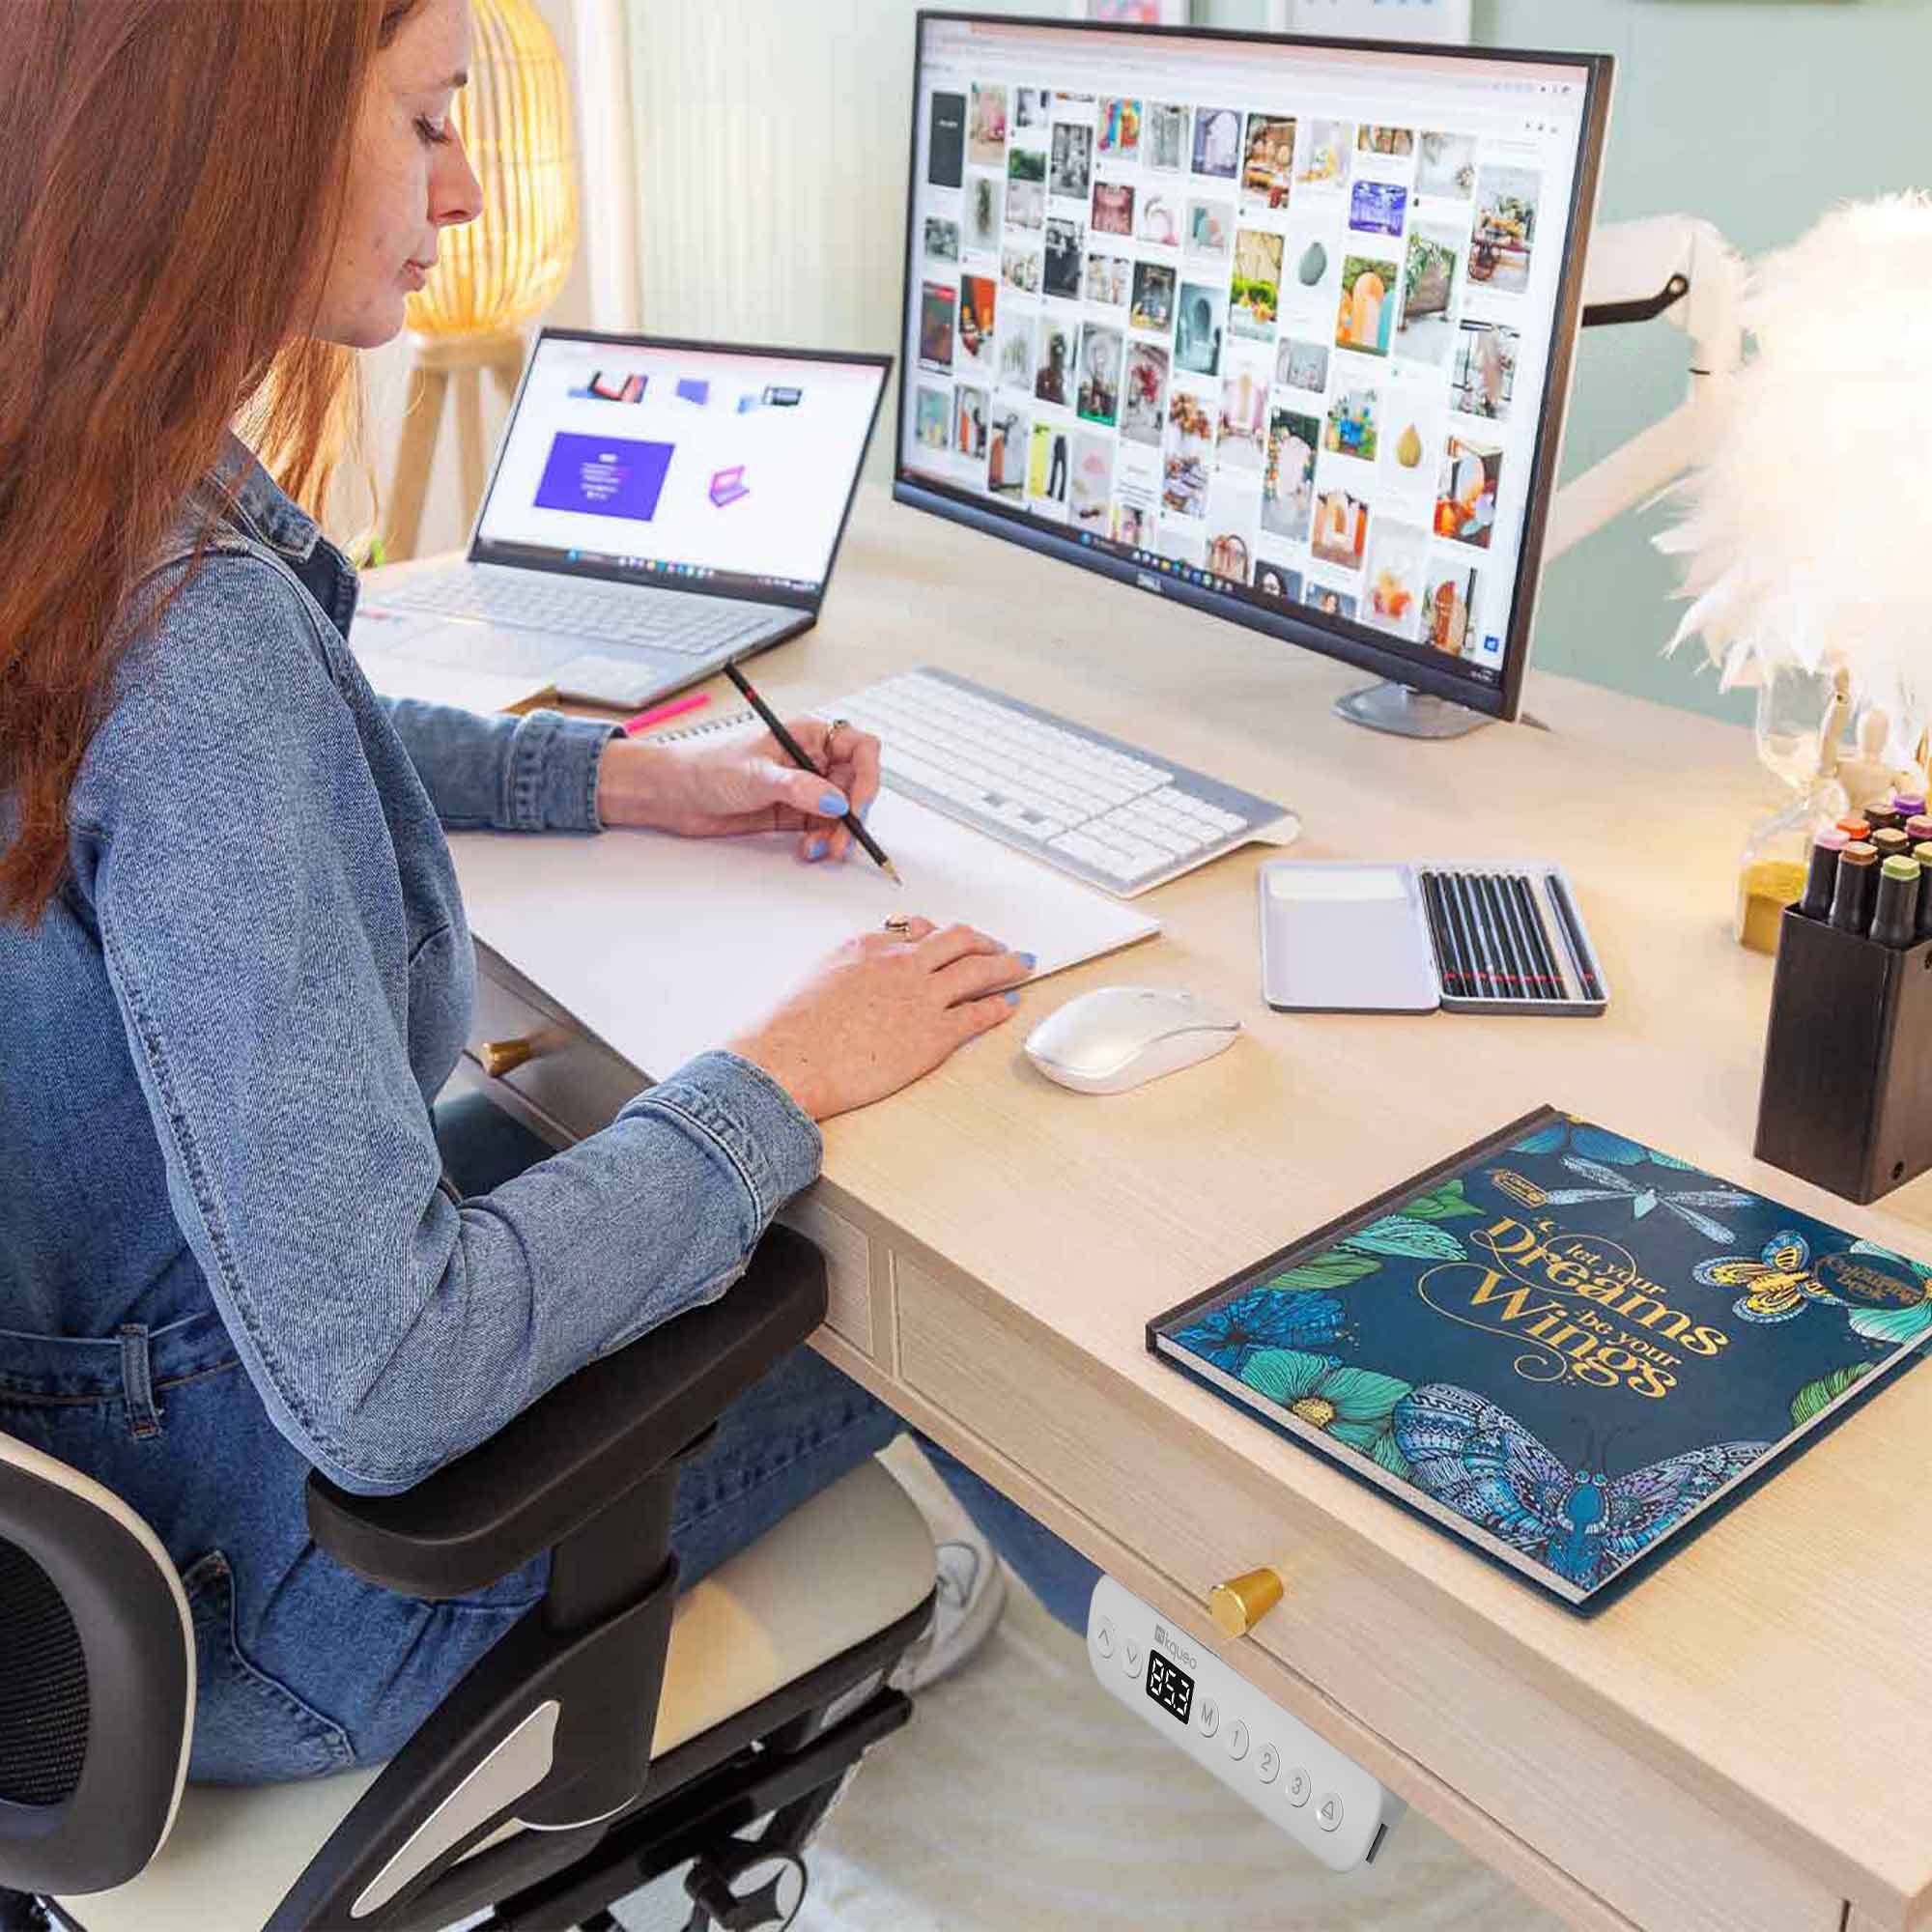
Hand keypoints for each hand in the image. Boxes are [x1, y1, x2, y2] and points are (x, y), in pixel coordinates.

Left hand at [597, 717, 882, 862]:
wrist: (676, 795)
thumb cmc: (708, 768)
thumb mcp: (756, 775)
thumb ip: (799, 788)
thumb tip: (837, 802)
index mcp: (808, 735)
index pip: (860, 748)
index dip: (867, 776)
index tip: (856, 805)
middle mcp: (813, 759)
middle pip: (857, 785)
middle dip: (853, 815)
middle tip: (842, 840)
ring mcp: (806, 788)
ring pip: (843, 812)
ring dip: (838, 834)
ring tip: (818, 849)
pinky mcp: (795, 813)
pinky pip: (824, 829)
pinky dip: (822, 842)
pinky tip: (806, 849)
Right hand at [726, 920, 1034, 1121]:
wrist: (791, 1059)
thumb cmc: (794, 1030)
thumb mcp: (822, 977)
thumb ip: (852, 967)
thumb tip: (865, 971)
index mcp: (871, 946)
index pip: (919, 932)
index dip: (941, 937)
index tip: (951, 940)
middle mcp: (903, 964)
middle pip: (958, 940)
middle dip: (984, 941)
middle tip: (999, 946)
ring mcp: (923, 997)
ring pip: (979, 969)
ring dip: (1007, 964)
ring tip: (1022, 964)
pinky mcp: (935, 1034)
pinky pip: (979, 1014)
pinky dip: (999, 1006)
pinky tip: (1008, 1005)